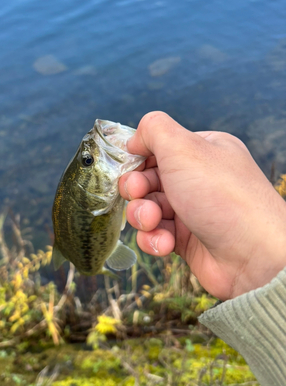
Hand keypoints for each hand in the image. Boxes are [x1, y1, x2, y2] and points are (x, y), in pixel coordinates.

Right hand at [119, 112, 285, 299]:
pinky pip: (155, 235)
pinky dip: (154, 239)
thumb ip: (153, 129)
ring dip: (143, 216)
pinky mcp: (186, 240)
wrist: (252, 255)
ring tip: (153, 222)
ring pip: (147, 208)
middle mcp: (197, 178)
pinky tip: (165, 243)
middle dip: (137, 188)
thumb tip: (134, 139)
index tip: (132, 165)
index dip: (139, 157)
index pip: (158, 147)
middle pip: (147, 178)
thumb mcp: (183, 147)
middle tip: (139, 193)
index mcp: (202, 151)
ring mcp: (191, 210)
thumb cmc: (221, 196)